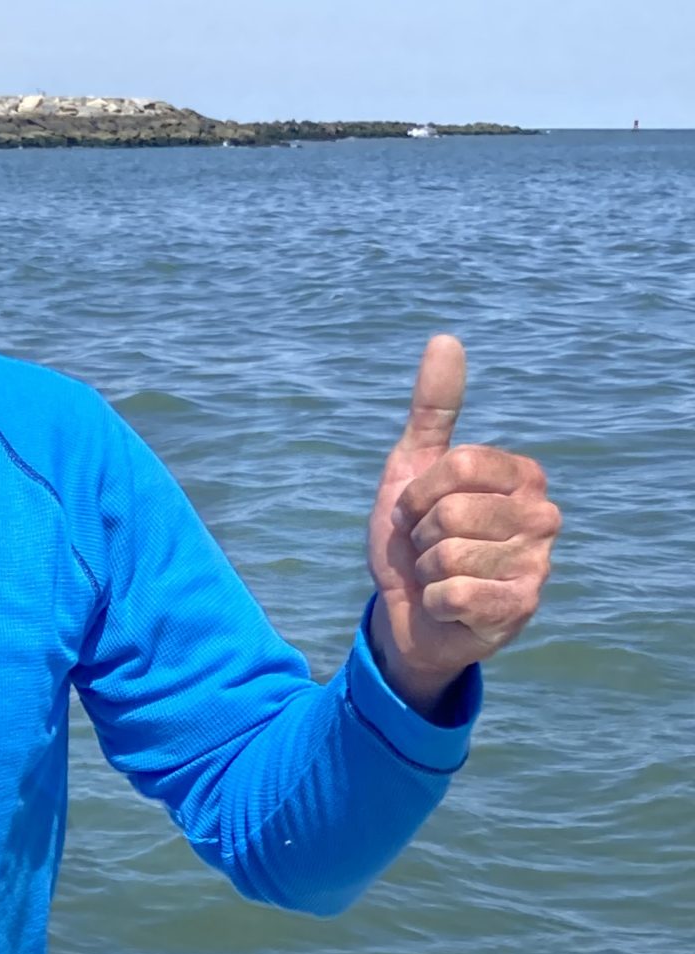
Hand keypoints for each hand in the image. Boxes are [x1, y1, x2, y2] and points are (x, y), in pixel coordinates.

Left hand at [366, 334, 560, 711]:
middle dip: (422, 536)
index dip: (418, 493)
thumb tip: (445, 339)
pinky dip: (433, 602)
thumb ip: (432, 409)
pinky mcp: (521, 608)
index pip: (458, 465)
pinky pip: (452, 594)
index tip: (419, 510)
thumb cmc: (416, 539)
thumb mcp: (413, 468)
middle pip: (452, 511)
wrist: (409, 614)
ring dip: (427, 571)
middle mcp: (543, 515)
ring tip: (442, 577)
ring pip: (449, 555)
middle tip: (431, 549)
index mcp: (522, 475)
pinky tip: (449, 606)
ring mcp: (538, 564)